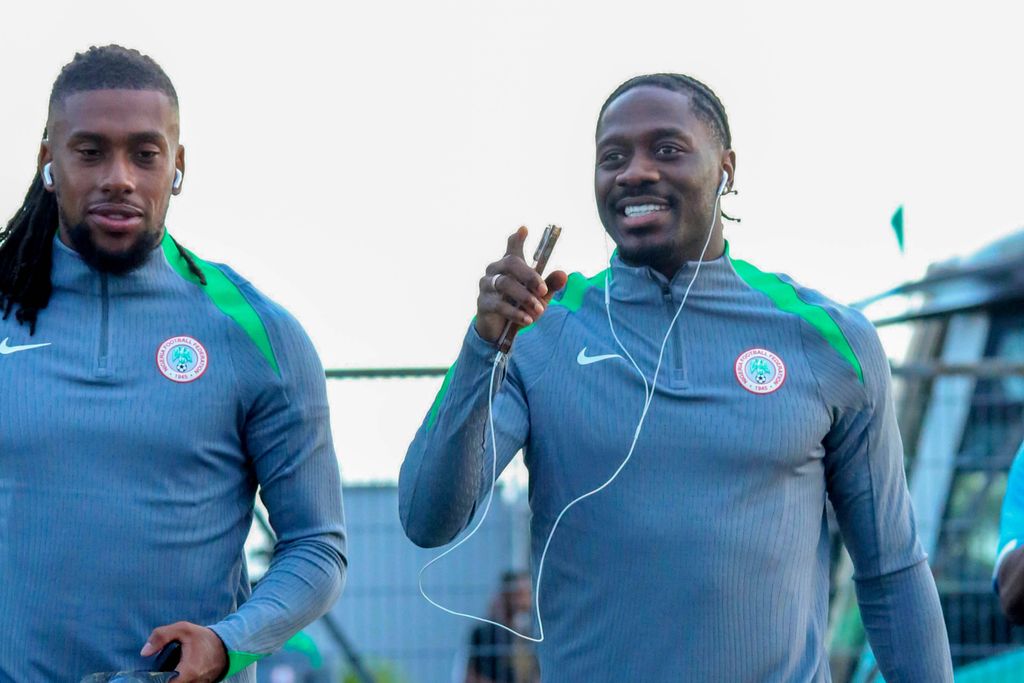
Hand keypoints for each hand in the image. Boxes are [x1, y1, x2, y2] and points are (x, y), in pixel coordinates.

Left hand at [141, 622, 227, 682]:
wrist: (226, 645)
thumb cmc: (203, 638)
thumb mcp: (183, 629)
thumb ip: (161, 636)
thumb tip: (144, 652)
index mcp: (188, 672)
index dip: (155, 680)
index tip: (151, 674)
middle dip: (163, 678)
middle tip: (161, 670)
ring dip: (172, 679)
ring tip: (170, 670)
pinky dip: (180, 680)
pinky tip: (178, 673)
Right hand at [475, 226, 567, 344]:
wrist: (500, 332)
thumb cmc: (519, 307)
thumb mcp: (538, 297)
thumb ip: (549, 286)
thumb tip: (563, 274)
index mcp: (509, 266)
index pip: (512, 248)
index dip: (517, 239)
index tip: (525, 229)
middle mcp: (495, 270)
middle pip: (511, 263)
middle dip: (529, 276)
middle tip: (543, 290)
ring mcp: (486, 286)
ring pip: (505, 284)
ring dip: (525, 297)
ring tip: (539, 310)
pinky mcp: (483, 303)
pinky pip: (499, 305)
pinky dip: (516, 313)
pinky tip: (528, 320)